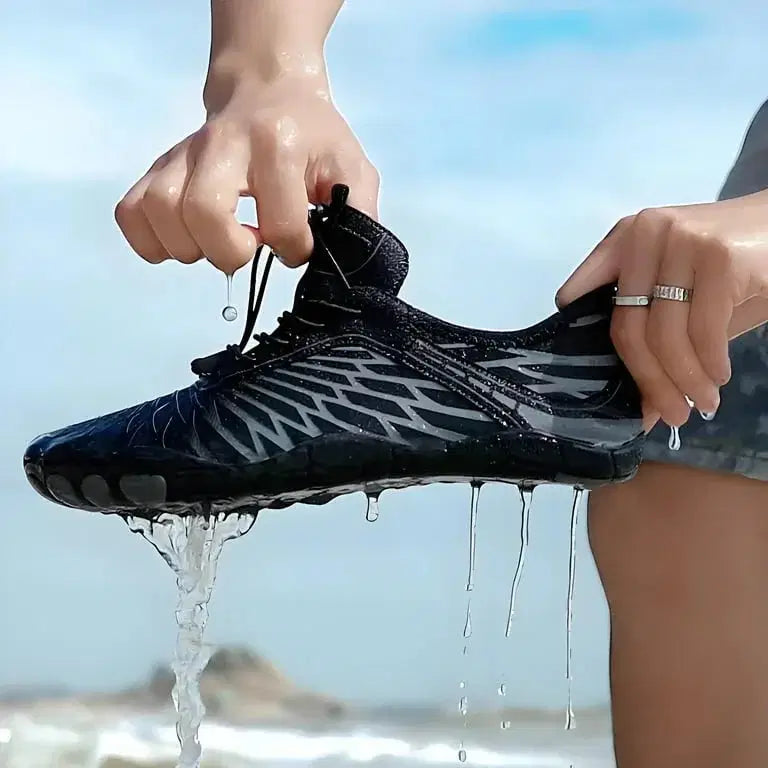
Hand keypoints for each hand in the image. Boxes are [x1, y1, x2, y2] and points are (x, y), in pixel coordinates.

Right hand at [115, 73, 378, 271]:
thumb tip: (347, 263)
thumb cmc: (314, 137)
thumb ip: (359, 215)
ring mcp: (182, 155)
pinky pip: (131, 214)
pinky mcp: (158, 168)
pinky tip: (186, 239)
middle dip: (229, 251)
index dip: (294, 249)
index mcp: (277, 144)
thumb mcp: (352, 168)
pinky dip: (152, 242)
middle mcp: (222, 144)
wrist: (269, 90)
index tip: (299, 244)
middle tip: (248, 247)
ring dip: (190, 248)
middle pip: (201, 212)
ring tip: (219, 241)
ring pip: (158, 213)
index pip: (280, 223)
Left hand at [556, 191, 767, 429]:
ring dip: (685, 381)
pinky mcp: (719, 257)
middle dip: (650, 381)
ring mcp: (681, 241)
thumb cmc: (740, 266)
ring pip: (665, 335)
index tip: (619, 391)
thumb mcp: (687, 292)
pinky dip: (709, 364)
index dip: (590, 347)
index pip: (580, 295)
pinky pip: (703, 330)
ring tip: (703, 402)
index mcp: (625, 237)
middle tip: (672, 415)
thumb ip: (659, 336)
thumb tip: (644, 408)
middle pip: (628, 327)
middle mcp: (645, 234)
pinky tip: (719, 377)